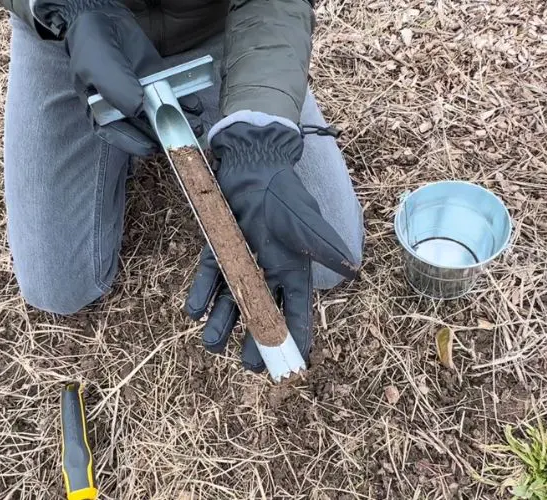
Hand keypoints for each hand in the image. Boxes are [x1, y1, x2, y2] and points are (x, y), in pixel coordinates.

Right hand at [32, 0, 202, 155]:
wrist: (105, 17)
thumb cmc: (92, 46)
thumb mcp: (98, 67)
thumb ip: (115, 89)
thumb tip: (137, 110)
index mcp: (101, 110)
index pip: (117, 134)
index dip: (134, 144)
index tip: (151, 148)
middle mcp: (123, 107)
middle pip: (143, 128)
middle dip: (163, 135)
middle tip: (180, 139)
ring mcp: (141, 95)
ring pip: (161, 114)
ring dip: (179, 121)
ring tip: (194, 126)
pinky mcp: (156, 82)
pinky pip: (171, 95)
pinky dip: (184, 102)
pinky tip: (194, 106)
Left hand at [184, 119, 358, 371]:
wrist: (256, 165)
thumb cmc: (284, 195)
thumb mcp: (306, 222)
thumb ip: (323, 246)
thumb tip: (352, 269)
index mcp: (291, 271)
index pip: (296, 312)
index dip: (295, 337)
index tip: (291, 363)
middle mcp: (266, 273)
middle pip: (262, 315)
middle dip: (255, 340)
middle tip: (249, 364)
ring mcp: (241, 262)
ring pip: (232, 301)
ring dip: (222, 323)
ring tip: (212, 344)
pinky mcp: (219, 249)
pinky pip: (210, 276)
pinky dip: (201, 293)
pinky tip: (194, 310)